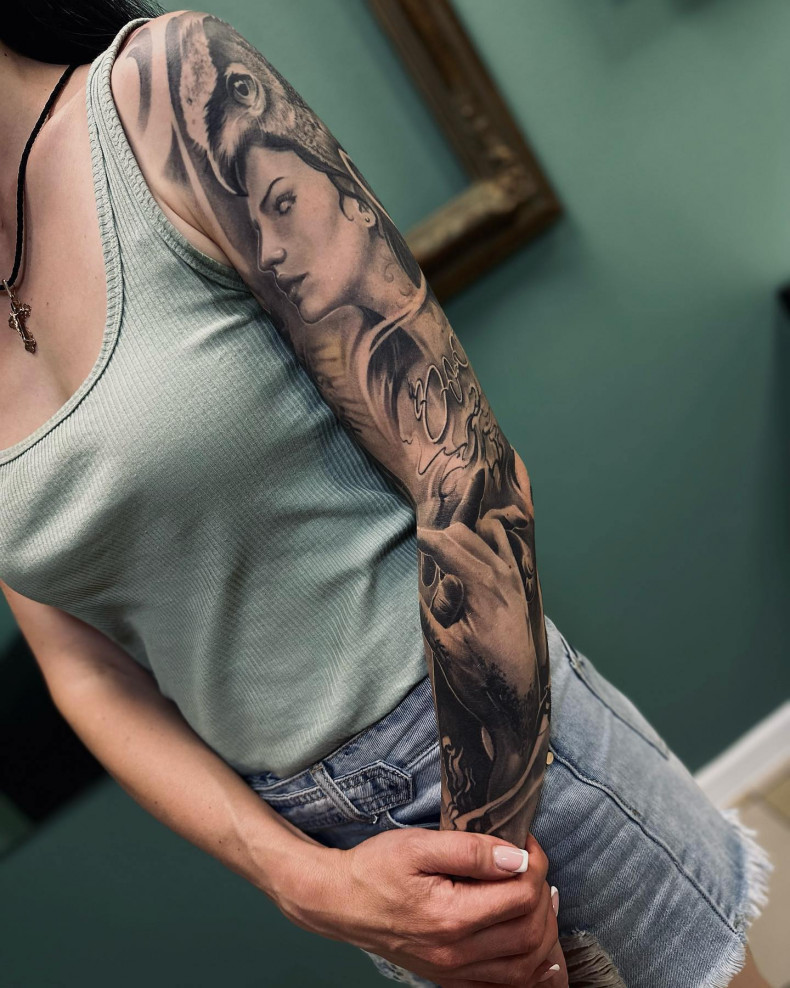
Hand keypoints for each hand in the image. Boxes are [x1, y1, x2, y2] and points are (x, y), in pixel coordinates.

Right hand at [283, 828, 566, 986]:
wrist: (340, 902)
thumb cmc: (375, 869)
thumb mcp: (417, 845)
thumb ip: (469, 849)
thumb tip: (516, 856)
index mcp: (451, 916)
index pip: (520, 895)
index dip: (534, 864)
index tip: (525, 842)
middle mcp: (456, 952)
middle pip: (530, 932)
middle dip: (542, 895)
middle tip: (533, 865)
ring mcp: (454, 971)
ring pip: (526, 966)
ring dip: (544, 933)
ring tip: (541, 899)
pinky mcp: (450, 978)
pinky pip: (504, 987)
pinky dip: (530, 971)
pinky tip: (538, 951)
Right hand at [417, 514, 535, 702]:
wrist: (517, 698)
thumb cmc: (479, 677)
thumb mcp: (445, 648)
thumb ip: (434, 610)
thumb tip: (433, 580)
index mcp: (482, 587)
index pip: (447, 546)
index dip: (424, 539)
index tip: (409, 535)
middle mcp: (502, 575)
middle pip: (463, 535)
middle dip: (439, 539)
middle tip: (423, 560)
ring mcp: (514, 578)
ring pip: (483, 536)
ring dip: (462, 539)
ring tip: (444, 560)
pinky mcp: (519, 586)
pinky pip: (503, 548)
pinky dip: (485, 542)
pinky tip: (471, 558)